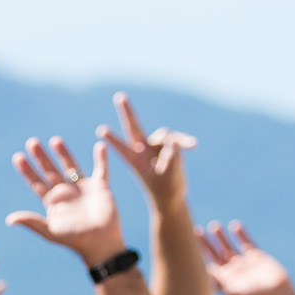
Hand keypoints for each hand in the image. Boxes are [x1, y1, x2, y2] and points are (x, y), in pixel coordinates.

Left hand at [6, 135, 125, 264]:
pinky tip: (99, 145)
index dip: (27, 171)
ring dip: (63, 153)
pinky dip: (102, 158)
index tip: (18, 157)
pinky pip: (101, 170)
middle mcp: (66, 193)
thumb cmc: (75, 240)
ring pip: (71, 166)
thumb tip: (9, 219)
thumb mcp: (50, 231)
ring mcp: (83, 189)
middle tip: (32, 142)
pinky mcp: (100, 188)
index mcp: (53, 202)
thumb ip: (32, 222)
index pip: (37, 183)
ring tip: (55, 141)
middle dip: (41, 157)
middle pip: (50, 170)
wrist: (100, 243)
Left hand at [98, 92, 195, 213]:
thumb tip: (173, 140)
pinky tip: (194, 145)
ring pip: (165, 136)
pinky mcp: (167, 147)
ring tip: (191, 144)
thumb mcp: (169, 176)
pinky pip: (177, 140)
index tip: (101, 131)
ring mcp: (155, 147)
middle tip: (120, 97)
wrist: (172, 197)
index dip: (114, 140)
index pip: (123, 148)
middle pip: (134, 127)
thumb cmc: (166, 190)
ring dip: (178, 140)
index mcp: (136, 161)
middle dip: (128, 112)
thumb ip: (171, 158)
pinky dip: (185, 142)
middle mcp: (143, 150)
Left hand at [199, 220, 294, 294]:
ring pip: (229, 247)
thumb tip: (205, 271)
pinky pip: (246, 242)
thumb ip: (219, 282)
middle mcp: (233, 271)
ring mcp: (244, 263)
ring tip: (214, 226)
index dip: (200, 255)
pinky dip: (241, 234)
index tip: (189, 244)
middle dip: (206, 243)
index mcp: (225, 280)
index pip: (208, 265)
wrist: (278, 293)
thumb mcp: (234, 291)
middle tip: (196, 230)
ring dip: (221, 237)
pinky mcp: (257, 256)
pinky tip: (234, 225)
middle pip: (216, 254)